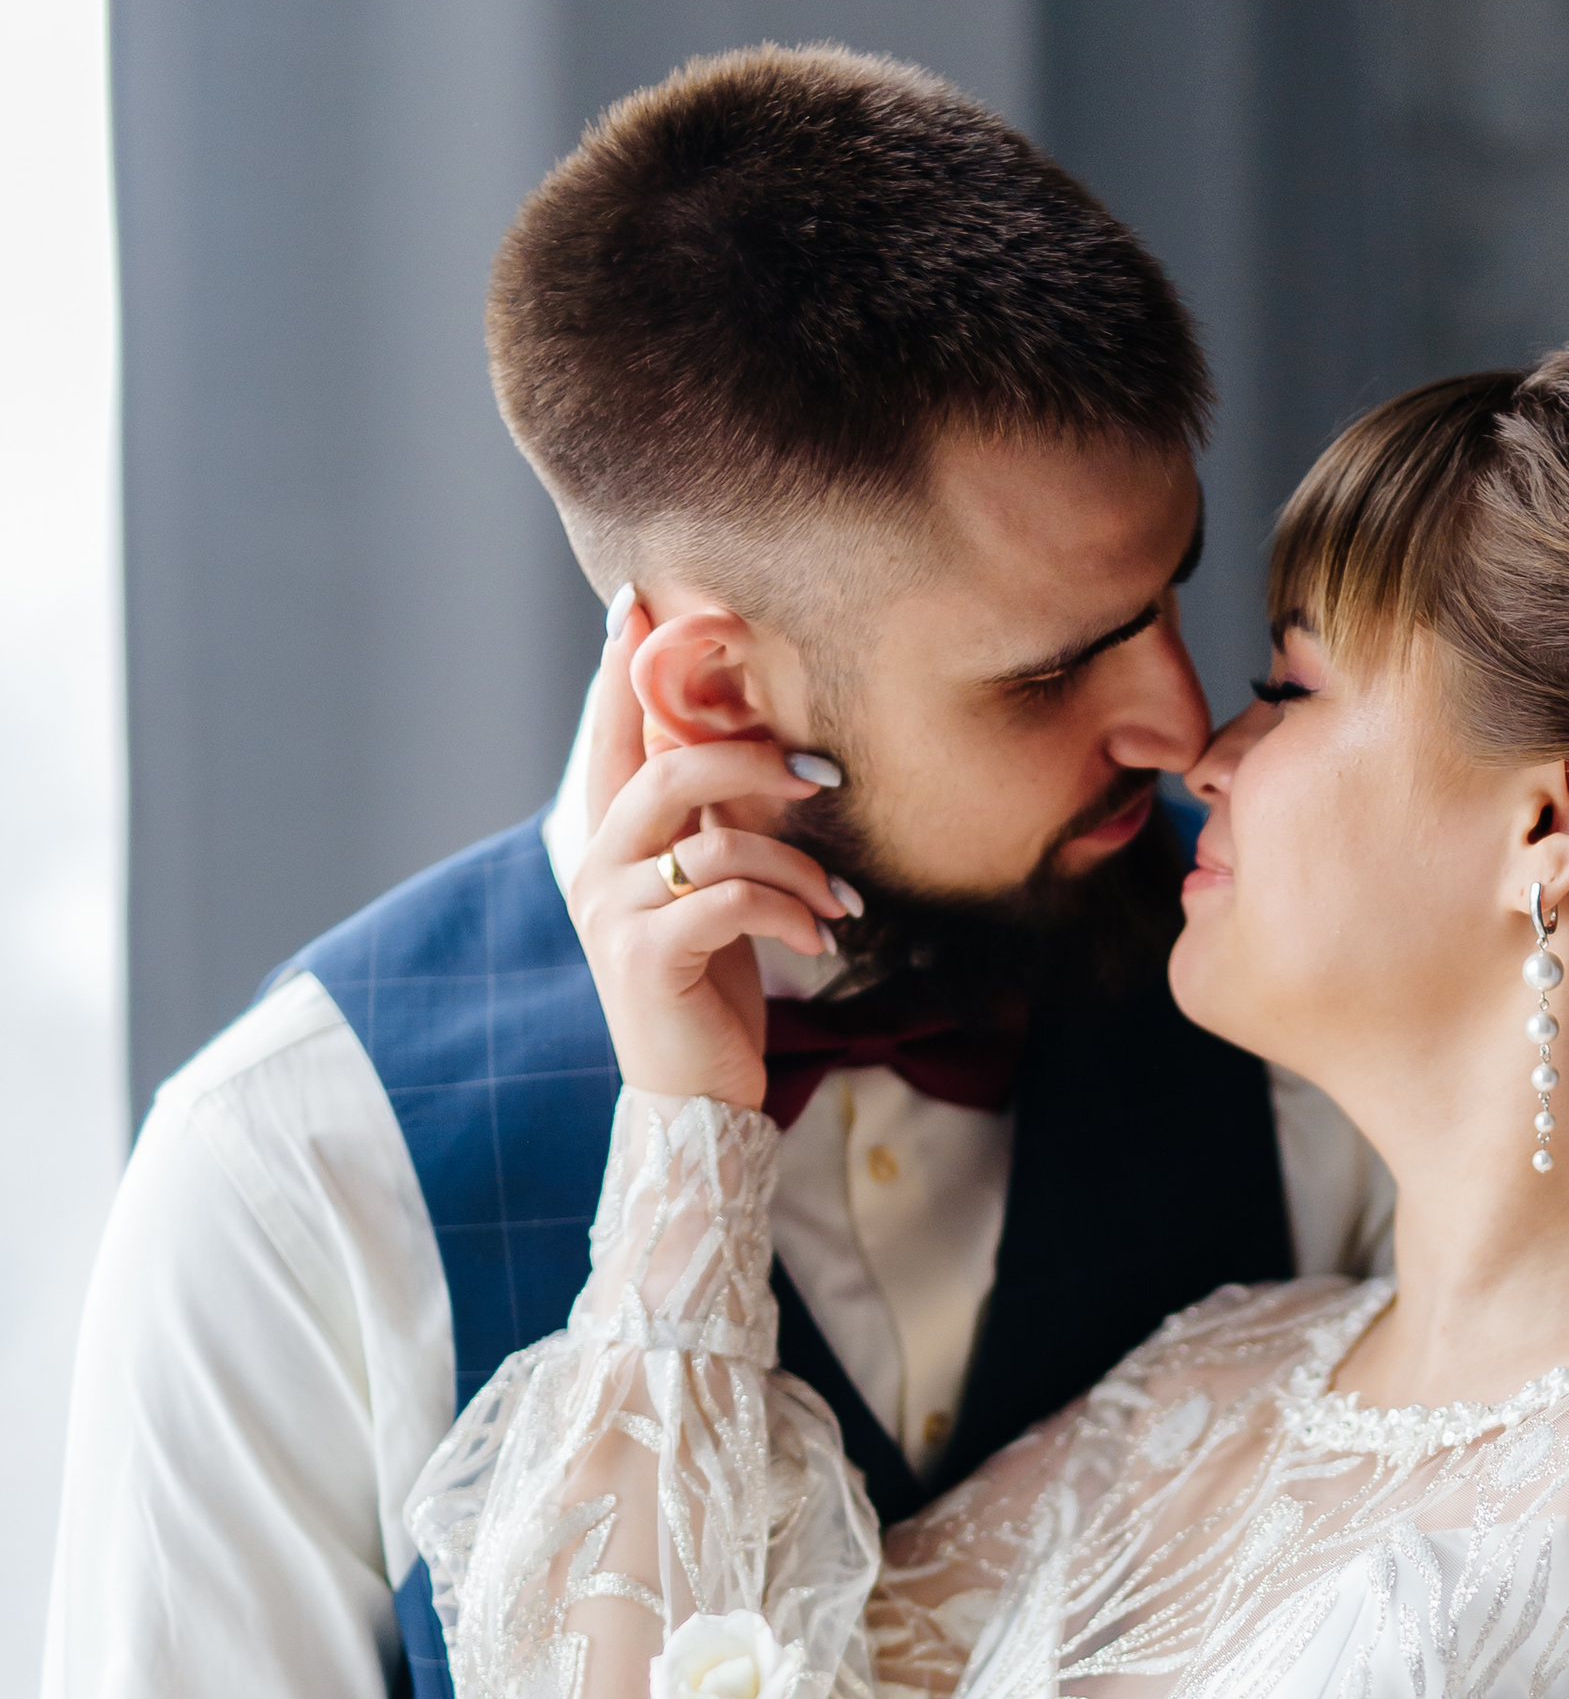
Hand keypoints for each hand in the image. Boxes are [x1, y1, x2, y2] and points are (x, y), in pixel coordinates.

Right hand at [567, 601, 857, 1112]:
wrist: (693, 1098)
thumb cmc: (710, 992)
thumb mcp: (709, 896)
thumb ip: (709, 828)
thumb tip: (750, 753)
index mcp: (608, 842)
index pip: (608, 736)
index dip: (619, 669)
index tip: (636, 600)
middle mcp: (596, 867)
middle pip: (665, 768)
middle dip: (751, 758)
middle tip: (821, 776)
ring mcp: (614, 911)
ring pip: (714, 837)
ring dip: (798, 864)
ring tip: (842, 900)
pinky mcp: (648, 956)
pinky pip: (731, 898)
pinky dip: (790, 911)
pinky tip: (822, 938)